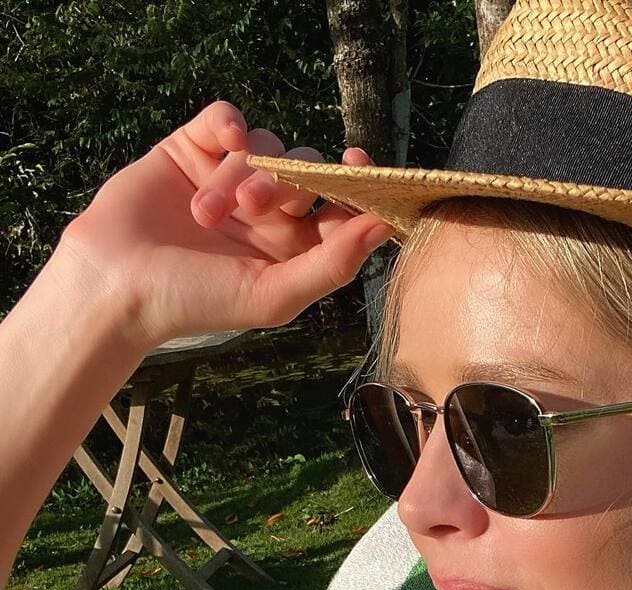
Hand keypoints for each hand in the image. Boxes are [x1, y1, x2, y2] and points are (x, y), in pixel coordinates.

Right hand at [56, 99, 394, 348]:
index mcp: (295, 247)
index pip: (342, 207)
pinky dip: (229, 122)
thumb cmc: (198, 301)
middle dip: (284, 182)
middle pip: (305, 170)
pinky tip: (223, 139)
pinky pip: (227, 117)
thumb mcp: (273, 295)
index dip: (358, 185)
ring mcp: (232, 177)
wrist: (119, 284)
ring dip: (242, 172)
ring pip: (264, 146)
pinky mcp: (194, 149)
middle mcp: (269, 211)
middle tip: (252, 207)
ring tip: (207, 211)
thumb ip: (332, 264)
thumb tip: (384, 228)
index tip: (358, 167)